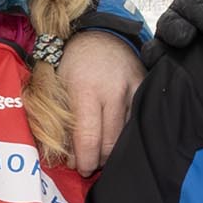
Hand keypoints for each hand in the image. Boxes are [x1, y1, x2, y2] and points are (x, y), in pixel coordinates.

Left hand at [54, 29, 144, 170]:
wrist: (99, 34)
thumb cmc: (71, 63)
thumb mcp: (57, 88)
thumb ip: (60, 123)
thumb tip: (67, 158)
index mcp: (85, 90)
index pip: (89, 138)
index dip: (85, 160)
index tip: (81, 169)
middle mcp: (113, 91)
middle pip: (111, 143)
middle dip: (99, 160)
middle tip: (90, 164)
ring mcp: (133, 90)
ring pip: (127, 136)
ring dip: (113, 150)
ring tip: (101, 151)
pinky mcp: (145, 88)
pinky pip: (138, 121)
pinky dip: (127, 134)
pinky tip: (116, 136)